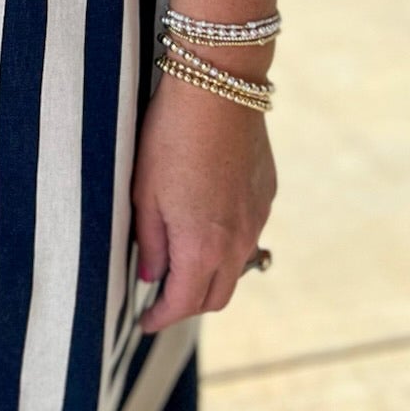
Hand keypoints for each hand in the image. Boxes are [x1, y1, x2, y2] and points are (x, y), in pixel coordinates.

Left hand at [132, 72, 276, 333]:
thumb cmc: (171, 137)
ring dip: (210, 275)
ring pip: (236, 267)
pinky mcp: (266, 194)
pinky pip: (247, 234)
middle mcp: (237, 241)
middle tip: (160, 299)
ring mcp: (257, 218)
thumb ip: (149, 241)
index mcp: (203, 247)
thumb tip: (150, 276)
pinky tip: (205, 223)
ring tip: (181, 263)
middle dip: (188, 304)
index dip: (160, 318)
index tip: (143, 322)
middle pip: (216, 296)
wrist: (219, 87)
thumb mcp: (144, 191)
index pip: (184, 303)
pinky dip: (226, 244)